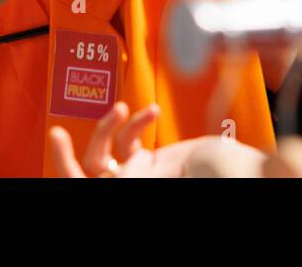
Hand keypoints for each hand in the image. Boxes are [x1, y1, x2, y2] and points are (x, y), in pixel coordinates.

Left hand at [49, 101, 265, 177]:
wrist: (244, 170)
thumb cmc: (221, 173)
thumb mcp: (178, 174)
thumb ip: (145, 171)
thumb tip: (121, 170)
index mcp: (133, 192)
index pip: (86, 185)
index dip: (66, 165)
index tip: (57, 138)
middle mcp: (131, 185)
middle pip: (87, 171)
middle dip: (73, 151)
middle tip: (58, 132)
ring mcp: (139, 175)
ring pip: (106, 151)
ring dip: (109, 127)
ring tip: (125, 109)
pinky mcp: (152, 162)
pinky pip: (132, 141)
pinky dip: (139, 122)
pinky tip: (153, 112)